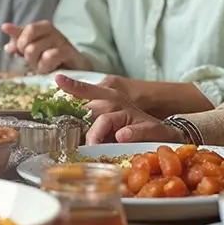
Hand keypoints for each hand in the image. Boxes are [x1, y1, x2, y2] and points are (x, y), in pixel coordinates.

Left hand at [1, 22, 90, 72]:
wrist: (74, 69)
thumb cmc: (50, 56)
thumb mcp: (32, 46)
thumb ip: (19, 37)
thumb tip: (4, 27)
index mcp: (44, 27)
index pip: (27, 29)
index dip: (20, 43)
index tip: (20, 52)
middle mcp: (54, 31)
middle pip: (28, 43)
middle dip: (28, 57)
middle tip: (35, 62)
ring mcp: (62, 42)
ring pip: (35, 50)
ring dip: (36, 64)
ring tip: (43, 67)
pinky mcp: (69, 53)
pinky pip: (49, 57)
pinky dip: (45, 66)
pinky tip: (49, 70)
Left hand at [53, 75, 182, 145]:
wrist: (165, 134)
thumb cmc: (132, 128)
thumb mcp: (109, 121)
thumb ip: (90, 120)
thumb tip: (65, 126)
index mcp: (108, 99)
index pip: (87, 90)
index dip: (72, 85)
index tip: (58, 79)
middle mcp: (117, 103)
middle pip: (88, 111)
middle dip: (77, 126)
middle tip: (70, 140)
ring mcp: (132, 114)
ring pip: (105, 120)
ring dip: (96, 135)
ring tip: (93, 146)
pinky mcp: (149, 126)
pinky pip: (132, 129)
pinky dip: (127, 133)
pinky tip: (122, 137)